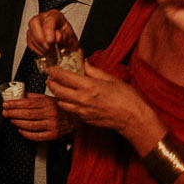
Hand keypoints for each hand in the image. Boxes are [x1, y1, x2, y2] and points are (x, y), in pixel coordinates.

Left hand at [2, 92, 71, 140]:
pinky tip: (20, 130)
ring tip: (11, 120)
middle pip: (27, 114)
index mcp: (48, 103)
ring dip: (17, 123)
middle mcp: (50, 114)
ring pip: (30, 125)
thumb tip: (21, 94)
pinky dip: (26, 134)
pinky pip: (36, 136)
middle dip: (13, 113)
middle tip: (5, 112)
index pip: (28, 103)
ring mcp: (52, 125)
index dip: (14, 104)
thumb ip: (35, 97)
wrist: (76, 120)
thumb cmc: (61, 109)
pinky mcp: (53, 135)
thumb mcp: (50, 98)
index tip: (6, 104)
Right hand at [26, 10, 77, 57]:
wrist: (66, 46)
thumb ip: (65, 36)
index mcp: (55, 16)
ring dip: (39, 45)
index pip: (49, 20)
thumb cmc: (68, 39)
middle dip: (40, 37)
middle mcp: (44, 18)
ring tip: (49, 51)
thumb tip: (57, 37)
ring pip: (31, 33)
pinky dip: (36, 49)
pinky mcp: (31, 35)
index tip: (50, 41)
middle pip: (35, 23)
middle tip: (48, 47)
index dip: (48, 31)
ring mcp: (36, 26)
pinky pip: (29, 42)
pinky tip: (44, 52)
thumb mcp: (71, 38)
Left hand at [46, 64, 161, 150]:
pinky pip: (70, 110)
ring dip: (57, 94)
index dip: (54, 72)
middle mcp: (83, 99)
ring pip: (61, 102)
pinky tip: (70, 99)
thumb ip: (94, 71)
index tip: (51, 69)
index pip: (64, 77)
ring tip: (59, 88)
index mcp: (89, 86)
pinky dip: (66, 103)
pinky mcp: (84, 119)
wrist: (133, 119)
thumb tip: (84, 64)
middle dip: (51, 83)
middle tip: (50, 78)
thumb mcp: (111, 79)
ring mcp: (82, 111)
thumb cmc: (127, 100)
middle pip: (57, 90)